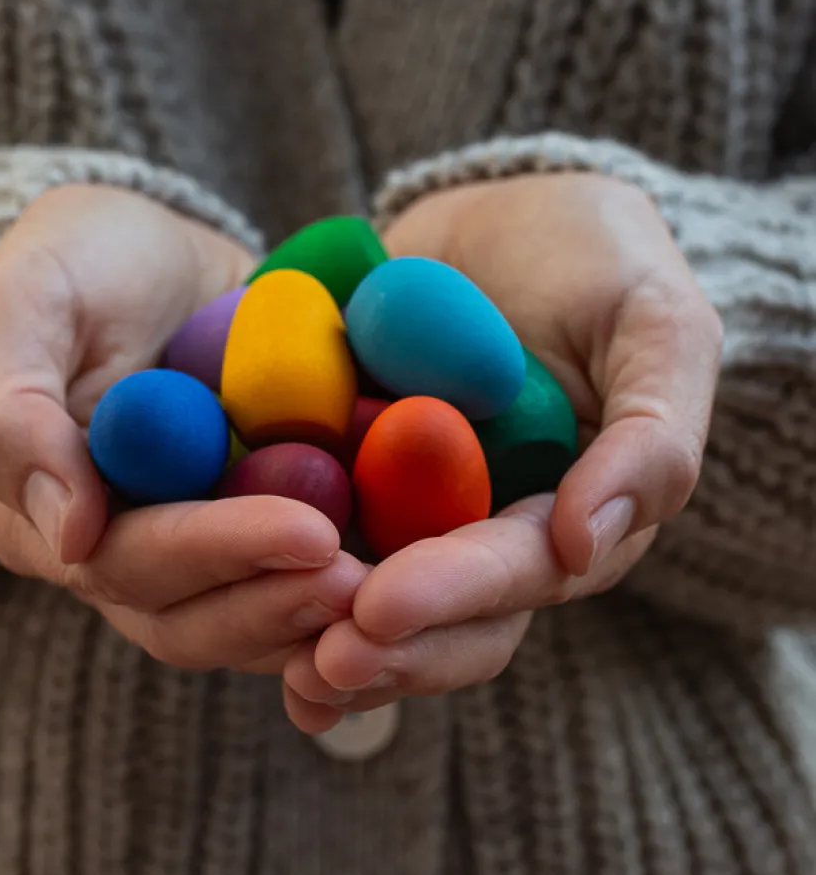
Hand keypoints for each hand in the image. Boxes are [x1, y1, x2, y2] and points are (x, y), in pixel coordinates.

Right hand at [0, 184, 363, 673]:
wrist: (156, 250)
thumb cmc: (81, 261)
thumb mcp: (24, 303)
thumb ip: (14, 414)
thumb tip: (70, 537)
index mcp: (47, 517)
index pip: (131, 563)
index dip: (220, 553)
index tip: (309, 531)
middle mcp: (118, 553)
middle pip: (196, 616)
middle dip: (283, 601)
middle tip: (372, 579)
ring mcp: (194, 548)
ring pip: (253, 617)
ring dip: (324, 612)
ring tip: (407, 585)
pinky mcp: (257, 530)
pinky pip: (302, 575)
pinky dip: (356, 574)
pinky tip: (422, 560)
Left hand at [283, 172, 721, 731]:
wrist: (505, 209)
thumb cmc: (600, 259)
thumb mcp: (656, 325)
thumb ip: (652, 434)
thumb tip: (585, 546)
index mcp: (570, 515)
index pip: (520, 573)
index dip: (455, 597)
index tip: (380, 607)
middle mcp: (488, 532)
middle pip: (444, 618)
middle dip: (384, 646)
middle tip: (314, 663)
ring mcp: (412, 510)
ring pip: (371, 598)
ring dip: (321, 637)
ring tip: (273, 665)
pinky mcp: (345, 473)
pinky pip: (305, 530)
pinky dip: (268, 571)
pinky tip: (218, 599)